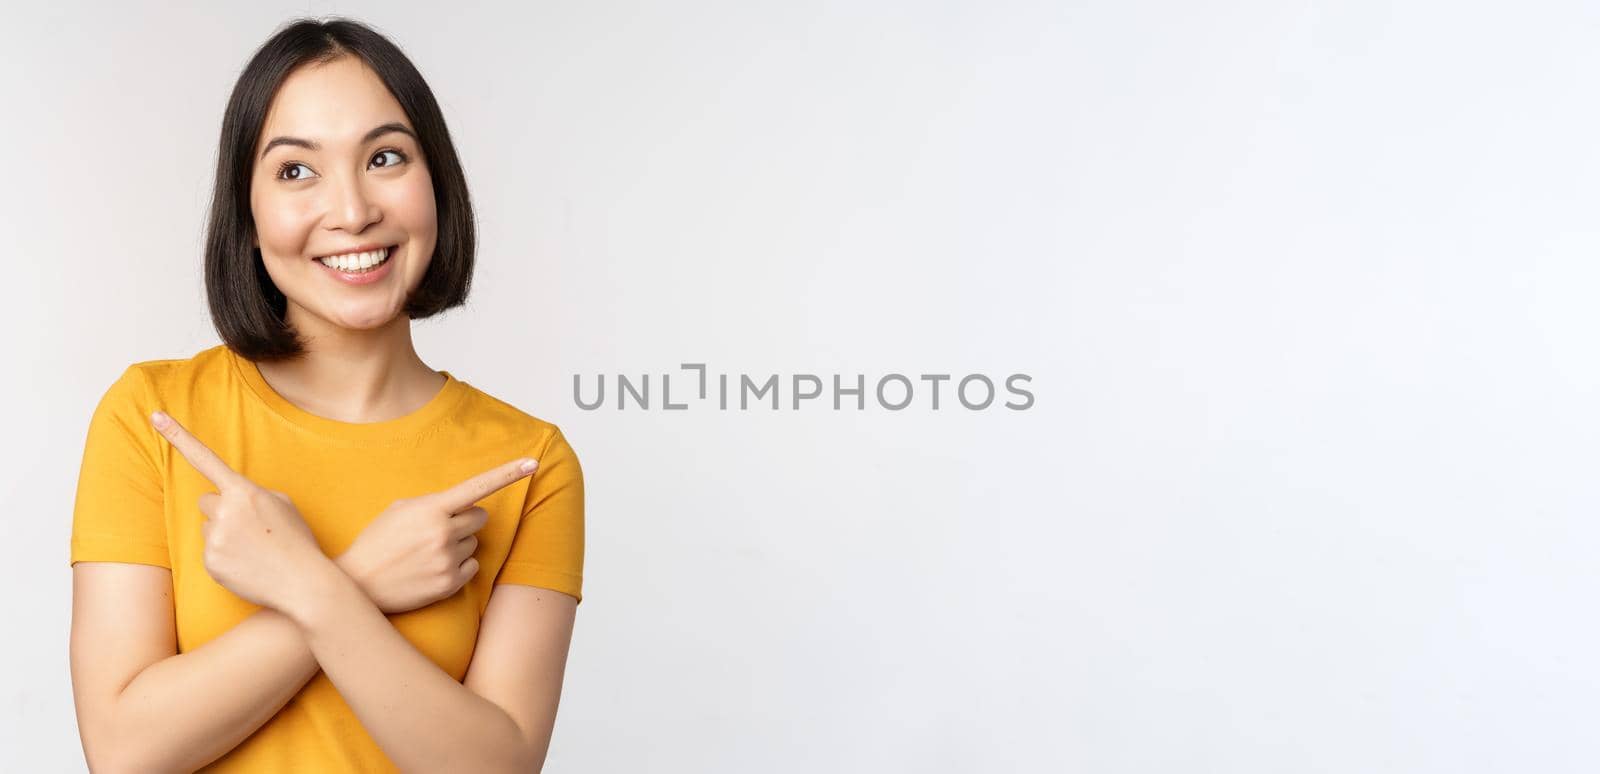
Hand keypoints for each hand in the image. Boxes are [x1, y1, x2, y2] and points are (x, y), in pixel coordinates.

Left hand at [151, 410, 326, 611]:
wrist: (303, 583)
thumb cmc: (297, 541)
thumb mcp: (283, 505)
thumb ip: (251, 494)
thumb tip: (226, 499)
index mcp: (245, 492)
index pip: (205, 458)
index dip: (178, 435)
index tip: (155, 415)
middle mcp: (225, 512)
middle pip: (206, 501)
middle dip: (222, 511)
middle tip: (251, 528)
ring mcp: (215, 538)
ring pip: (207, 527)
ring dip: (224, 535)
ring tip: (253, 549)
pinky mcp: (209, 563)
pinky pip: (208, 551)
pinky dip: (224, 557)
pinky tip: (246, 565)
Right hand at [338, 456, 538, 613]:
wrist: (357, 584)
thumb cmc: (377, 542)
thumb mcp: (399, 510)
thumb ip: (433, 503)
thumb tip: (462, 504)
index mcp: (431, 509)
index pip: (478, 486)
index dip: (508, 473)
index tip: (533, 462)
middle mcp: (443, 533)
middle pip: (480, 517)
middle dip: (466, 520)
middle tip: (439, 529)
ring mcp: (447, 560)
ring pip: (475, 543)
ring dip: (459, 544)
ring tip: (427, 552)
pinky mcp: (449, 584)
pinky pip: (472, 566)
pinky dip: (458, 566)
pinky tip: (432, 568)